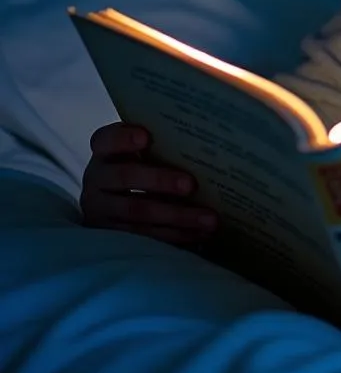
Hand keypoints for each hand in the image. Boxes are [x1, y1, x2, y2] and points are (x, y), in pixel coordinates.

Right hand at [80, 122, 216, 245]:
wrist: (113, 199)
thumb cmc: (140, 164)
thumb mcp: (143, 151)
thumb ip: (162, 145)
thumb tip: (208, 146)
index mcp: (105, 151)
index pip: (106, 139)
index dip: (124, 138)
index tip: (146, 136)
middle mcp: (97, 179)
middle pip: (125, 176)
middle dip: (160, 180)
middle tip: (191, 185)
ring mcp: (102, 209)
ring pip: (138, 211)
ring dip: (177, 216)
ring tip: (210, 219)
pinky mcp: (112, 234)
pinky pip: (146, 235)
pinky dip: (176, 234)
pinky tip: (201, 233)